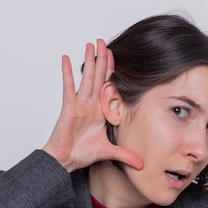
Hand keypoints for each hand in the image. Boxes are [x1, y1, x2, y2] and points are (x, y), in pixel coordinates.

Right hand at [42, 39, 142, 172]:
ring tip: (90, 44)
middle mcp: (90, 105)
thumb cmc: (81, 153)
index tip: (117, 57)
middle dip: (102, 59)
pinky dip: (67, 73)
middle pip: (98, 77)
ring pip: (86, 78)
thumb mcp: (108, 152)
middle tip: (103, 42)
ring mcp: (79, 104)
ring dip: (89, 61)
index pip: (107, 87)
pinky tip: (66, 59)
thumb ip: (125, 155)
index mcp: (99, 111)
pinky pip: (68, 88)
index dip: (112, 71)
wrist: (65, 160)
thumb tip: (142, 165)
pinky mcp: (68, 108)